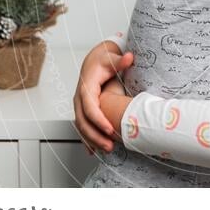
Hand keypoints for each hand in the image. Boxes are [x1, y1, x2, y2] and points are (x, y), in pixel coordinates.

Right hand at [73, 40, 133, 154]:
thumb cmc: (102, 61)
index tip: (110, 129)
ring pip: (82, 127)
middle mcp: (80, 98)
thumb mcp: (111, 58)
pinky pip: (83, 128)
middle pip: (83, 122)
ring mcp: (80, 106)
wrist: (94, 61)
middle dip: (95, 135)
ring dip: (92, 140)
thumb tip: (129, 57)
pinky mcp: (83, 111)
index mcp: (86, 87)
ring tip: (107, 149)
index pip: (90, 107)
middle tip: (110, 145)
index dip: (99, 119)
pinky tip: (93, 151)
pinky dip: (87, 140)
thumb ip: (120, 60)